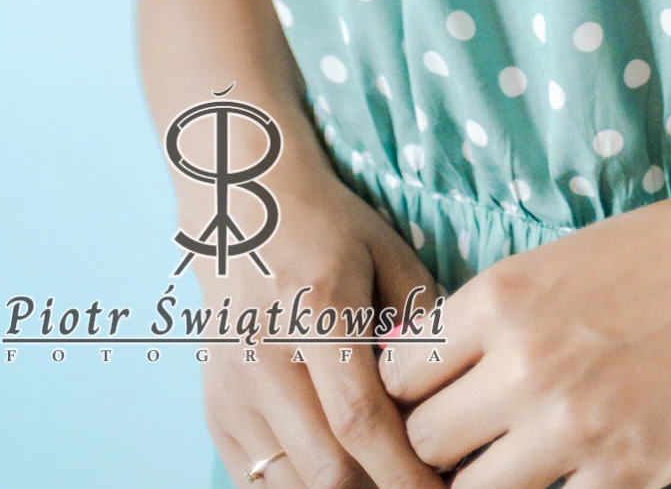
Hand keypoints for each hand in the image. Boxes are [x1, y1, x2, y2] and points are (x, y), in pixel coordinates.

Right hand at [197, 169, 447, 488]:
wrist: (241, 209)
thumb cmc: (329, 228)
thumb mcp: (389, 255)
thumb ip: (422, 324)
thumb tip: (455, 399)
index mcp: (316, 312)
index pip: (360, 419)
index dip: (404, 470)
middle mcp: (263, 359)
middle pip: (326, 468)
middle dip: (381, 488)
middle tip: (424, 482)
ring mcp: (231, 392)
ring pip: (292, 485)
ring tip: (383, 474)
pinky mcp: (216, 413)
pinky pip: (259, 482)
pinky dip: (304, 488)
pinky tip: (342, 471)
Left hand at [376, 184, 670, 488]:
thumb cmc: (660, 255)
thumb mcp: (556, 261)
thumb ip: (485, 316)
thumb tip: (415, 365)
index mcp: (501, 299)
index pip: (397, 375)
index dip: (404, 396)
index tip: (426, 401)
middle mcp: (523, 365)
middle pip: (422, 443)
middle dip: (436, 447)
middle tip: (466, 440)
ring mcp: (571, 428)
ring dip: (481, 481)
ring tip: (509, 462)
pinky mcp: (622, 476)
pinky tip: (563, 472)